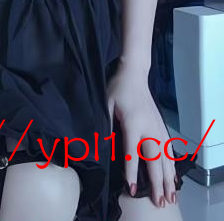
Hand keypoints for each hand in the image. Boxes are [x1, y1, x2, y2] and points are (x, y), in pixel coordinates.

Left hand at [107, 65, 176, 207]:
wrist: (134, 75)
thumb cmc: (118, 89)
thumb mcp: (106, 105)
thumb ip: (106, 125)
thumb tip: (103, 146)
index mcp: (133, 123)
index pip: (132, 152)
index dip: (132, 171)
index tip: (132, 189)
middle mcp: (148, 128)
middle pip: (154, 159)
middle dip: (157, 182)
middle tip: (159, 201)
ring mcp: (157, 128)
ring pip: (165, 157)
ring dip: (168, 178)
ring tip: (170, 196)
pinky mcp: (161, 127)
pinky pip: (169, 150)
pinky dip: (172, 166)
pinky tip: (174, 179)